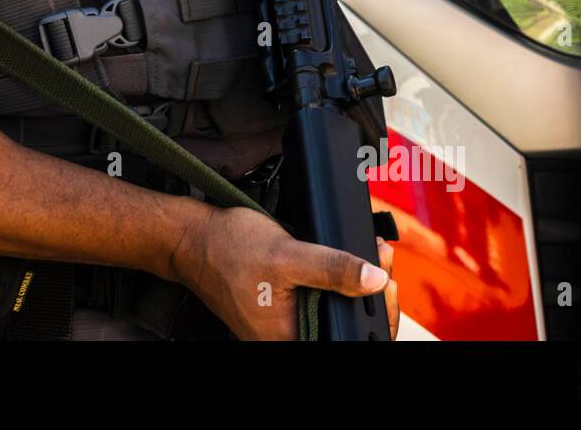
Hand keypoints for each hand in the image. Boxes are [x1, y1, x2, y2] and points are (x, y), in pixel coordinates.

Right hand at [170, 206, 396, 340]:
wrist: (191, 239)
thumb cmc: (229, 248)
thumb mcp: (288, 254)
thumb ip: (333, 269)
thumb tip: (375, 278)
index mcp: (289, 339)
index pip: (348, 340)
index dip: (377, 314)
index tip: (389, 281)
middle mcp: (286, 340)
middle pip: (345, 330)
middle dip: (372, 297)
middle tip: (382, 260)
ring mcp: (283, 327)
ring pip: (334, 315)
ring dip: (356, 288)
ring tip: (369, 259)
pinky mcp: (280, 312)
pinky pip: (318, 305)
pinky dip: (336, 285)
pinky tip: (347, 265)